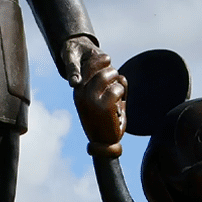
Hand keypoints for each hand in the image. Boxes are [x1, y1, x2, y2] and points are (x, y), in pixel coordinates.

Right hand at [65, 37, 124, 155]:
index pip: (86, 67)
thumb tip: (114, 70)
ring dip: (118, 82)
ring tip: (119, 94)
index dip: (98, 60)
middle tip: (117, 79)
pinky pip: (118, 88)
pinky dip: (122, 93)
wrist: (104, 143)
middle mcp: (82, 94)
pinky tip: (121, 103)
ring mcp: (92, 99)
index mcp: (78, 92)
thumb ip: (102, 86)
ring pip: (109, 75)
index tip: (108, 58)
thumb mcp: (98, 101)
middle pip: (99, 68)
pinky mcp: (104, 105)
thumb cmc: (103, 121)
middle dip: (111, 71)